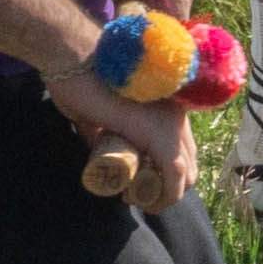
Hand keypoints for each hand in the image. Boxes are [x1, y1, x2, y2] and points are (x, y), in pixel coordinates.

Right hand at [48, 3, 195, 204]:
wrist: (73, 61)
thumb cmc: (78, 81)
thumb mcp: (96, 117)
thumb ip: (102, 134)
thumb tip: (99, 153)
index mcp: (167, 105)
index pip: (183, 148)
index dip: (166, 173)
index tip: (140, 186)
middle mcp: (177, 113)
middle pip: (189, 163)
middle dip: (168, 186)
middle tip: (138, 195)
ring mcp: (172, 123)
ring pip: (186, 173)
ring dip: (165, 194)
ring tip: (138, 200)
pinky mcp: (161, 135)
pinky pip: (176, 175)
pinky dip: (166, 195)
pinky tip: (146, 202)